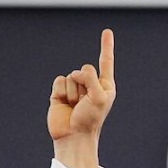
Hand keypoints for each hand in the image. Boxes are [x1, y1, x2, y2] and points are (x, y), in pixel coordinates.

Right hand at [48, 28, 115, 167]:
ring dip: (73, 92)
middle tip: (84, 103)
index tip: (107, 31)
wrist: (74, 136)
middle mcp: (90, 85)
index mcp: (105, 86)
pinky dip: (62, 91)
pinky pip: (59, 80)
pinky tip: (65, 104)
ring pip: (71, 76)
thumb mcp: (98, 97)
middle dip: (84, 84)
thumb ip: (91, 79)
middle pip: (85, 69)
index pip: (106, 62)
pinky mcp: (60, 92)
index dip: (106, 46)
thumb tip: (77, 72)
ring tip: (75, 106)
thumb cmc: (91, 120)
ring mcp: (75, 88)